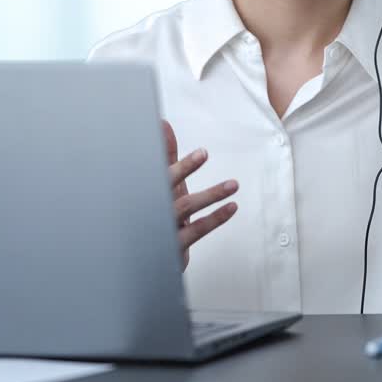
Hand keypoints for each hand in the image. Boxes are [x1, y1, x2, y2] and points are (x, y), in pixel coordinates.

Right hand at [162, 120, 237, 270]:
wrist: (149, 257)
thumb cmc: (160, 213)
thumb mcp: (165, 182)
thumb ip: (166, 154)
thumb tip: (164, 124)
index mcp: (148, 187)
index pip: (153, 166)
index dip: (160, 148)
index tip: (163, 125)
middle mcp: (153, 205)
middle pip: (165, 185)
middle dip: (183, 168)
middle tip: (203, 153)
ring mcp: (163, 225)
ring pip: (185, 207)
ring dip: (211, 194)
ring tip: (233, 185)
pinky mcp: (175, 245)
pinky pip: (197, 230)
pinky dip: (215, 218)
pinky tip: (231, 207)